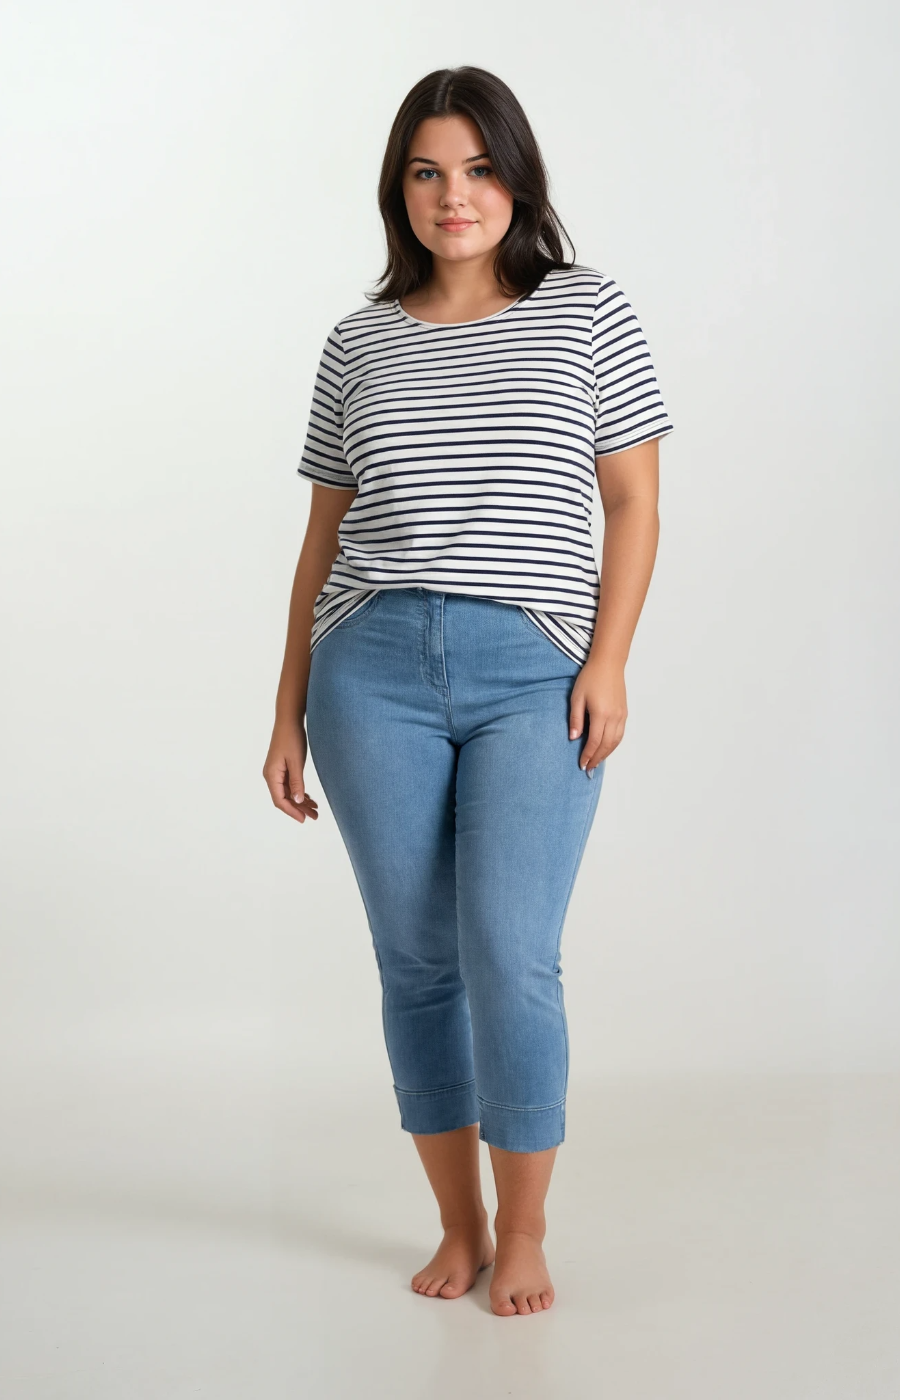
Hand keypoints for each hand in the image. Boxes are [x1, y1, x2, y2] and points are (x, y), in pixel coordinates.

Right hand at [262, 718, 319, 823]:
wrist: (289, 721)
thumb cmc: (292, 738)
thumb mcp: (296, 762)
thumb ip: (297, 782)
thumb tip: (297, 801)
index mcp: (271, 775)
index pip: (280, 800)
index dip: (292, 812)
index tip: (304, 819)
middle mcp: (271, 776)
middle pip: (284, 799)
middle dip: (299, 809)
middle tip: (315, 817)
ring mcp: (277, 772)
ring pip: (288, 793)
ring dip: (301, 802)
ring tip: (316, 810)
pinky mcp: (282, 768)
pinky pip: (290, 785)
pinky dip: (299, 792)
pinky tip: (309, 798)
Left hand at [568, 656, 627, 771]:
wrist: (608, 664)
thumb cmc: (590, 678)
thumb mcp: (577, 697)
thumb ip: (576, 719)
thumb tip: (574, 738)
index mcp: (601, 714)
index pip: (594, 742)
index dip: (588, 755)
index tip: (581, 764)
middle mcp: (614, 717)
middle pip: (606, 745)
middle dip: (597, 758)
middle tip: (589, 768)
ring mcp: (622, 715)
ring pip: (616, 742)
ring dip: (607, 754)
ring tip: (597, 761)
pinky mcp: (625, 712)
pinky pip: (620, 734)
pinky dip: (613, 744)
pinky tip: (606, 748)